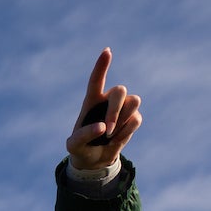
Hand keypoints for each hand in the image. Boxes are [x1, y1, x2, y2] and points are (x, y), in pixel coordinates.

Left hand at [66, 48, 141, 169]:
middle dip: (115, 111)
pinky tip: (116, 139)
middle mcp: (108, 100)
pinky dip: (126, 131)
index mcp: (91, 100)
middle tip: (107, 130)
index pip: (96, 79)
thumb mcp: (73, 146)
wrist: (94, 159)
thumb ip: (82, 136)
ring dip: (123, 120)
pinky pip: (136, 119)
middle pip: (120, 91)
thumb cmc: (81, 147)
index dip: (102, 65)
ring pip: (134, 101)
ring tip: (110, 134)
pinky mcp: (132, 118)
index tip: (107, 51)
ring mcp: (122, 107)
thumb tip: (103, 127)